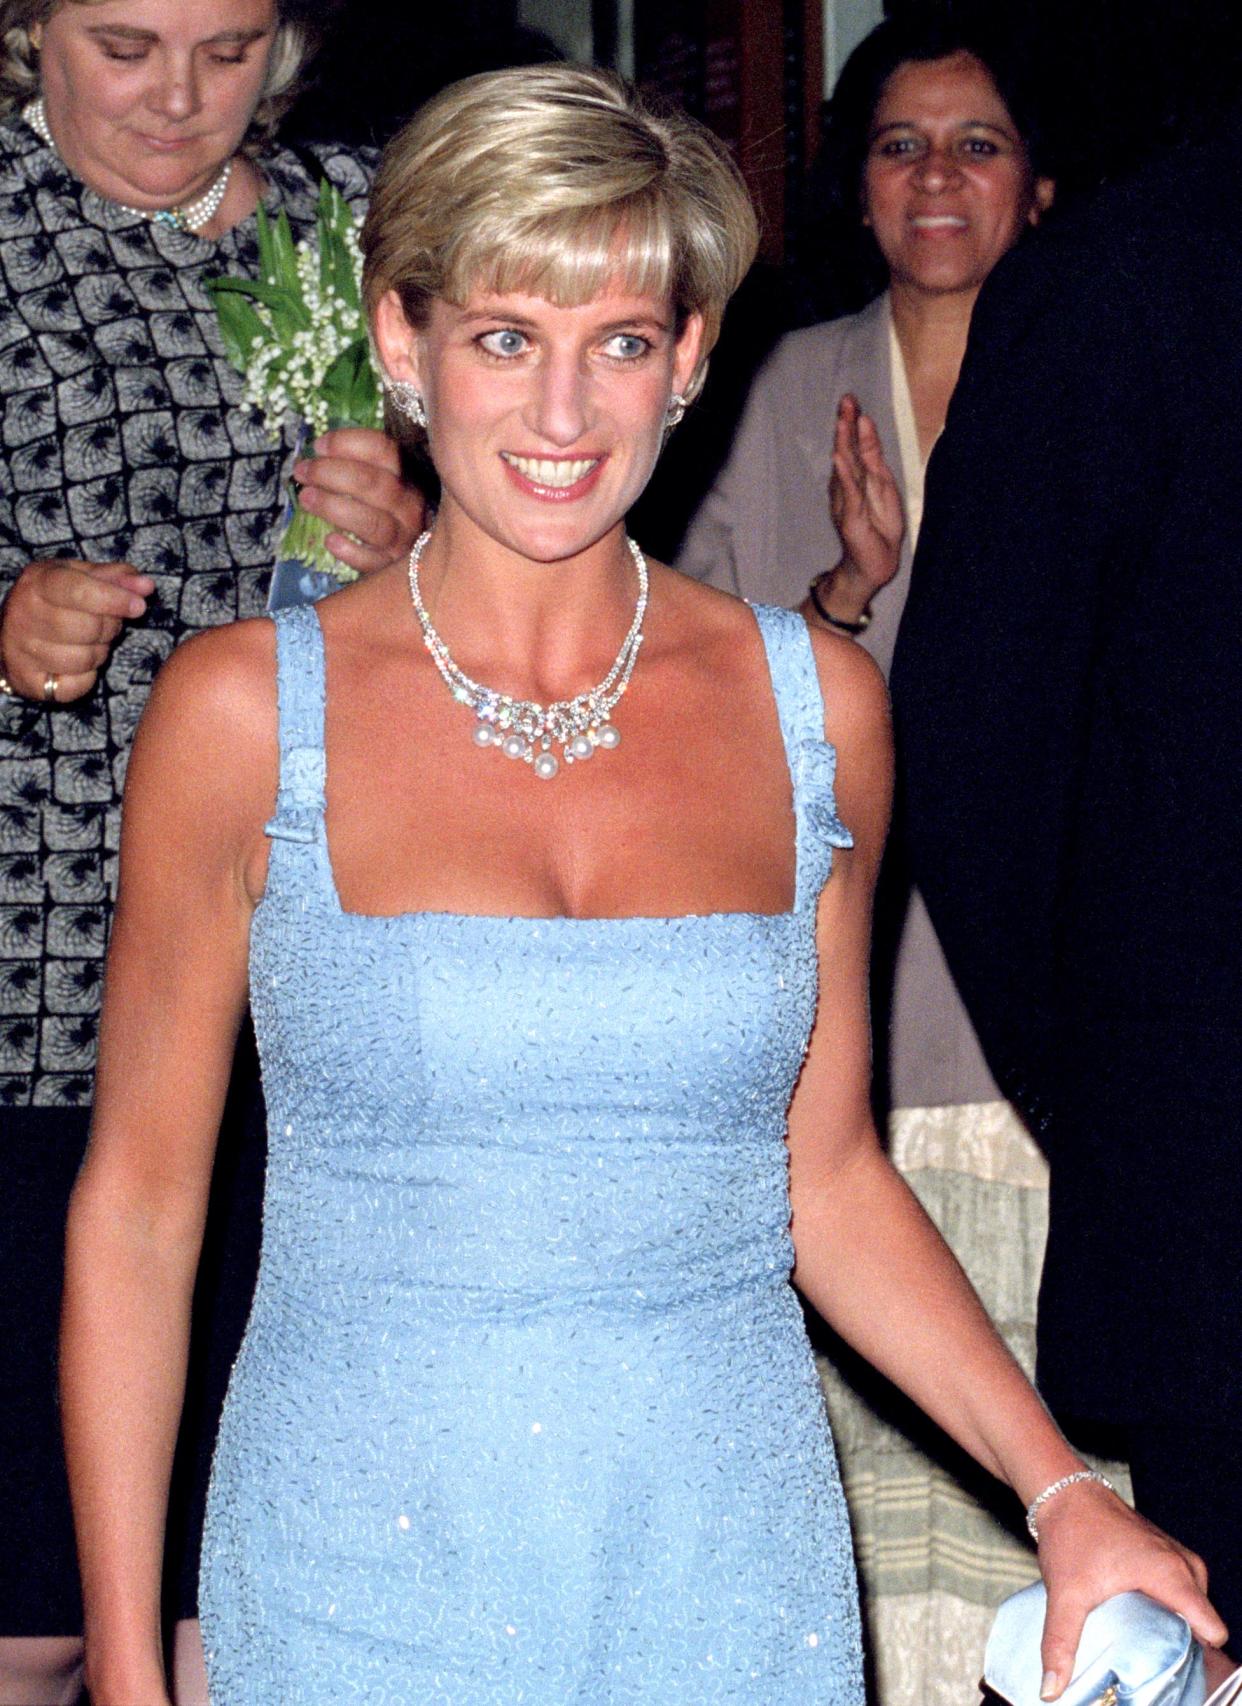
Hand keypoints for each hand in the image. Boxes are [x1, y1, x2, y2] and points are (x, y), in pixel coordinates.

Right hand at [0, 559, 152, 701]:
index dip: (115, 599)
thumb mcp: (81, 577)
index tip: (139, 606)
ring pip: (85, 659)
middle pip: (88, 627)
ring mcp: (22, 651)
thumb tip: (146, 585)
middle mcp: (23, 616)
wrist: (13, 634)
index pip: (79, 590)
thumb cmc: (57, 601)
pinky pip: (77, 685)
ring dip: (99, 652)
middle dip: (109, 627)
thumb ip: (116, 578)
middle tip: (105, 624)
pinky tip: (77, 663)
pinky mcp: (28, 681)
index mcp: (38, 583)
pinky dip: (87, 677)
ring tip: (89, 641)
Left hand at [293, 427, 425, 575]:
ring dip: (334, 507)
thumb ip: (357, 467)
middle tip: (302, 472)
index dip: (347, 443)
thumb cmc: (384, 511)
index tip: (318, 445)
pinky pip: (371, 560)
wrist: (412, 560)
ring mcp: (403, 537)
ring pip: (372, 521)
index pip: (383, 450)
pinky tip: (330, 541)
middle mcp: (409, 505)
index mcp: (407, 476)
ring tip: (306, 498)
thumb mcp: (380, 484)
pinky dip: (350, 551)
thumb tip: (316, 453)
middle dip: (330, 472)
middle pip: (372, 483)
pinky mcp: (391, 566)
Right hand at [827, 392, 903, 602]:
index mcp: (858, 476)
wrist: (877, 562)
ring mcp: (846, 501)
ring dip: (842, 444)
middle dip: (846, 425)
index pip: (855, 444)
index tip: (852, 400)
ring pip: (845, 468)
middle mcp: (847, 485)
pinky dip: (844, 475)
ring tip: (841, 422)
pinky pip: (847, 493)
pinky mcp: (850, 517)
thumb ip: (873, 456)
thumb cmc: (879, 525)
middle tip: (845, 401)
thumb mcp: (883, 484)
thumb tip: (866, 426)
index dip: (854, 422)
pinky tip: (839, 459)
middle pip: (847, 451)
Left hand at [1036, 1478, 1227, 1698]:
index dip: (1197, 1654)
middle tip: (1150, 1659)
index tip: (1171, 1669)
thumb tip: (1052, 1688)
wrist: (1062, 1491)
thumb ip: (1061, 1643)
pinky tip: (1140, 1616)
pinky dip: (1165, 1603)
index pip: (1212, 1629)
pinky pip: (1179, 1587)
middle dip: (1182, 1642)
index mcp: (1172, 1575)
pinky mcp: (1162, 1550)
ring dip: (1173, 1622)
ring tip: (1143, 1641)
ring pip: (1190, 1603)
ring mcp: (1174, 1554)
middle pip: (1201, 1620)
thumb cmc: (1071, 1533)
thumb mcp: (1066, 1595)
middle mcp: (1181, 1563)